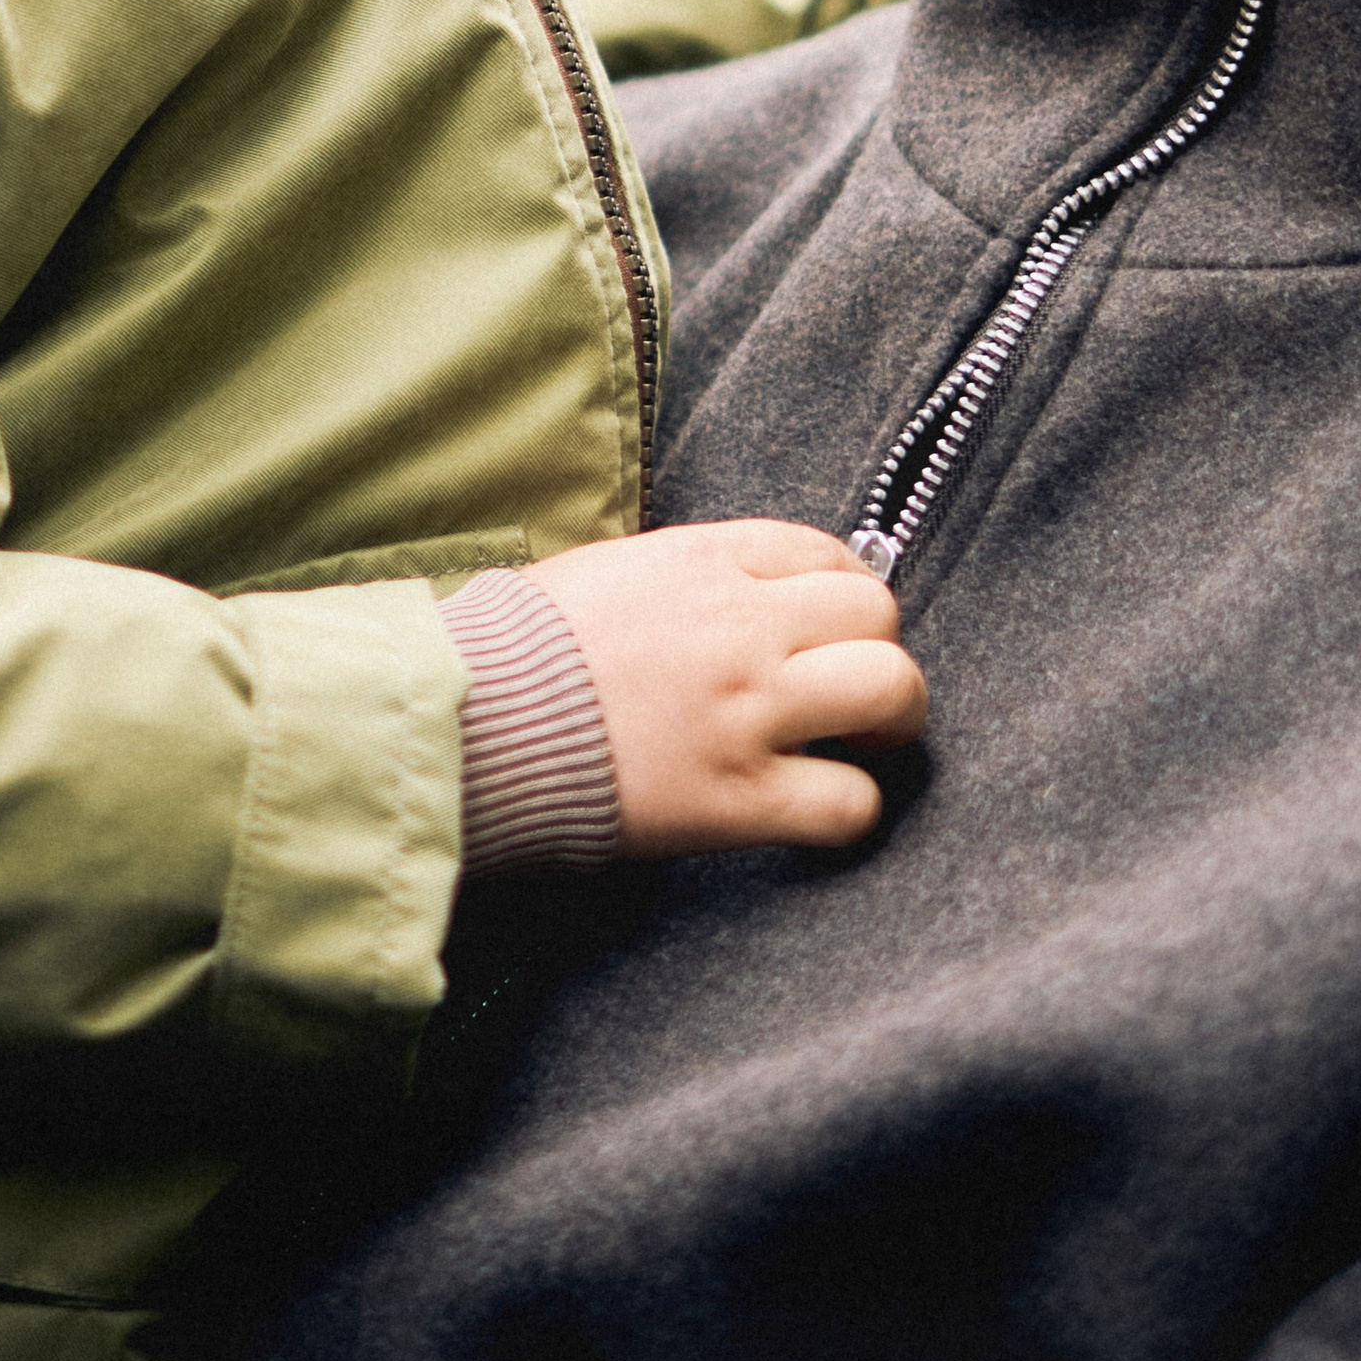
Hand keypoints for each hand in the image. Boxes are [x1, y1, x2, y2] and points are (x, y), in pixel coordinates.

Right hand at [541, 520, 925, 855]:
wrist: (470, 722)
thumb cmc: (514, 648)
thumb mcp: (603, 573)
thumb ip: (682, 576)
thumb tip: (730, 594)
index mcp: (703, 562)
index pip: (824, 552)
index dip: (845, 590)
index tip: (833, 622)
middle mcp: (741, 627)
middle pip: (876, 615)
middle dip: (875, 648)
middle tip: (850, 686)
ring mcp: (747, 711)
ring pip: (891, 690)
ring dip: (891, 719)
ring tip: (862, 741)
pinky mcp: (737, 797)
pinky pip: (849, 803)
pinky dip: (849, 808)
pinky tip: (818, 804)